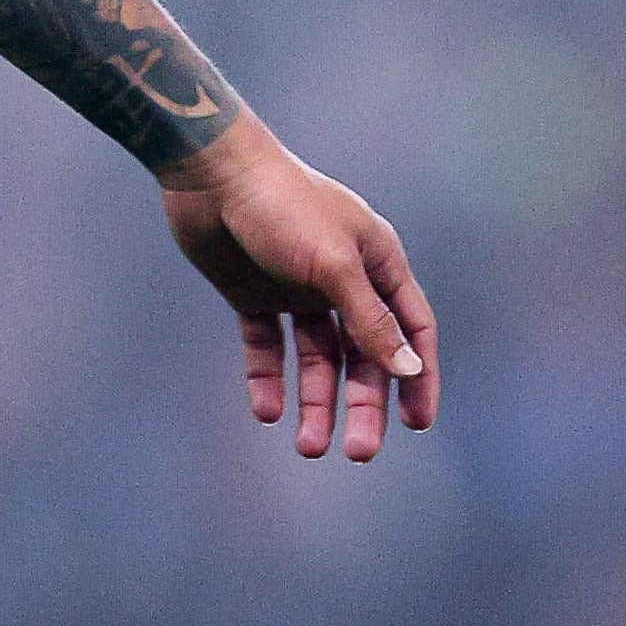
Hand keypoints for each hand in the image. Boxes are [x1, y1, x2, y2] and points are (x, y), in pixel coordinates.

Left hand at [156, 118, 439, 459]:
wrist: (207, 172)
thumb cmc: (280, 206)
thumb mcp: (332, 265)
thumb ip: (370, 319)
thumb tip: (409, 369)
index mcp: (376, 262)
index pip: (411, 329)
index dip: (418, 376)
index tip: (417, 424)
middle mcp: (342, 278)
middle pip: (362, 354)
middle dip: (361, 404)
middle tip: (356, 453)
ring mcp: (296, 287)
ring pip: (316, 358)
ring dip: (315, 403)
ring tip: (308, 447)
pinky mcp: (252, 294)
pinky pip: (267, 346)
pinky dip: (269, 378)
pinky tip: (267, 410)